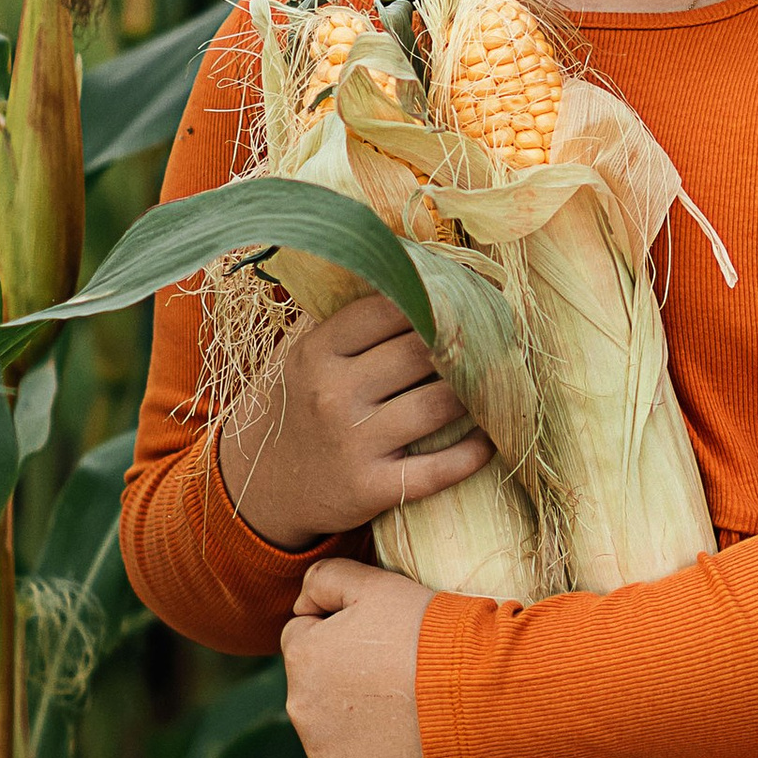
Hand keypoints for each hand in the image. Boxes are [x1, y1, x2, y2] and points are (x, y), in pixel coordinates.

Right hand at [220, 293, 491, 555]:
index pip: (390, 309)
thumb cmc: (303, 407)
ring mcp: (351, 444)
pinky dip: (474, 452)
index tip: (467, 297)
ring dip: (476, 395)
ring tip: (493, 385)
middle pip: (422, 353)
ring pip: (439, 405)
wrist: (264, 487)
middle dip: (464, 346)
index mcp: (317, 352)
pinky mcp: (371, 489)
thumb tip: (420, 268)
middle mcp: (331, 394)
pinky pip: (439, 468)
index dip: (435, 300)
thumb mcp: (309, 357)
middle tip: (493, 340)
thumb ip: (354, 319)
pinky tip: (488, 438)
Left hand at [283, 561, 433, 757]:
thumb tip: (300, 602)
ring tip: (406, 709)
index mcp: (301, 655)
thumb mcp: (377, 584)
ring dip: (356, 719)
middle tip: (397, 676)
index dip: (344, 634)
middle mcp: (298, 707)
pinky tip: (404, 743)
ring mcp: (320, 752)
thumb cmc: (431, 634)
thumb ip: (324, 577)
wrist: (479, 693)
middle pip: (316, 686)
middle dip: (346, 679)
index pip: (304, 637)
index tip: (382, 642)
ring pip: (331, 728)